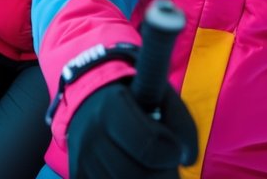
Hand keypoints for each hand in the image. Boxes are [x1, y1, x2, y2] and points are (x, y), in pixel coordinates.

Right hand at [68, 81, 197, 178]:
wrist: (91, 100)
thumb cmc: (135, 99)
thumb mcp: (162, 96)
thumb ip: (182, 124)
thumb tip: (187, 158)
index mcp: (111, 107)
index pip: (148, 146)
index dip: (170, 153)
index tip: (174, 147)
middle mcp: (91, 134)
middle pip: (137, 175)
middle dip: (162, 175)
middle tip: (166, 165)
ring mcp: (81, 158)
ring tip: (150, 168)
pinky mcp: (78, 174)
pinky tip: (131, 172)